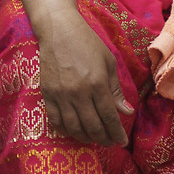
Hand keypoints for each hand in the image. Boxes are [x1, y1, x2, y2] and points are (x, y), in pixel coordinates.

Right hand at [35, 9, 130, 147]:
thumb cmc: (88, 43)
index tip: (122, 142)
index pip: (109, 116)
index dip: (116, 133)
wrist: (58, 30)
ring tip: (93, 139)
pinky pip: (55, 120)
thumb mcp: (108, 62)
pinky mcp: (47, 94)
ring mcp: (61, 95)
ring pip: (74, 127)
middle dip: (103, 139)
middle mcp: (79, 92)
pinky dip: (65, 130)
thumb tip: (126, 111)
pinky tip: (74, 131)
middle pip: (92, 126)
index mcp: (97, 83)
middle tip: (109, 143)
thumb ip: (116, 90)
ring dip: (85, 137)